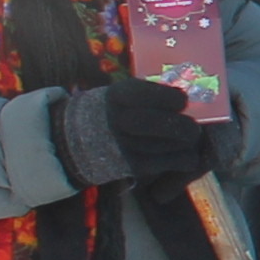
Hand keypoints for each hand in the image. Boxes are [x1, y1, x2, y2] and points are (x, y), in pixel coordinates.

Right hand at [55, 77, 217, 187]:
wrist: (67, 144)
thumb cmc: (103, 115)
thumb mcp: (116, 96)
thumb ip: (145, 96)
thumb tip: (185, 99)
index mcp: (118, 96)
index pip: (154, 94)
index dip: (174, 98)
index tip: (181, 102)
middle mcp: (121, 119)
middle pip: (168, 123)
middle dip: (187, 126)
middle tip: (191, 127)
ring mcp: (126, 145)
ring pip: (175, 144)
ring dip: (187, 143)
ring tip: (185, 141)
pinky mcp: (132, 166)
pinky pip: (171, 162)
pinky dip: (185, 159)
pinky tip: (185, 157)